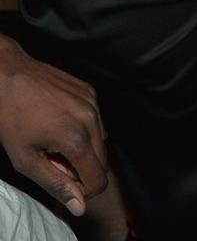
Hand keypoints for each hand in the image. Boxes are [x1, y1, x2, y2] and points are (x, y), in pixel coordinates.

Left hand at [0, 37, 106, 214]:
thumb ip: (56, 184)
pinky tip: (60, 122)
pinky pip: (96, 120)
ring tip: (56, 139)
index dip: (82, 189)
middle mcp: (91, 119)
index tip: (62, 179)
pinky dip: (84, 128)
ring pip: (102, 140)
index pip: (99, 179)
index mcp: (76, 139)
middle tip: (53, 159)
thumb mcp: (26, 160)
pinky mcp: (90, 91)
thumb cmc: (12, 117)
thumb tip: (80, 205)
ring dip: (85, 148)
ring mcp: (93, 102)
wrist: (9, 75)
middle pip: (103, 161)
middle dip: (82, 168)